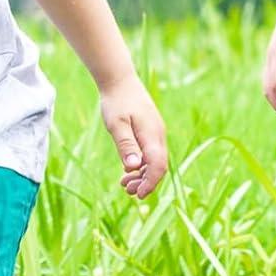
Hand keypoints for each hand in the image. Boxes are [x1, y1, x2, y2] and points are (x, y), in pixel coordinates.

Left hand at [100, 74, 167, 197]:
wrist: (119, 80)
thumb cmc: (116, 102)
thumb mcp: (117, 125)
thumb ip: (126, 145)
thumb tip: (134, 167)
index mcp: (152, 135)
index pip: (158, 166)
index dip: (150, 183)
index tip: (138, 194)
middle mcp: (158, 136)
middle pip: (158, 166)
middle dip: (145, 182)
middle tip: (126, 191)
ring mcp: (155, 133)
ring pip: (154, 161)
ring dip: (141, 175)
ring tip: (124, 184)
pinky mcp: (150, 131)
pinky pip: (150, 153)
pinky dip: (141, 165)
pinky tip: (127, 170)